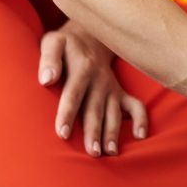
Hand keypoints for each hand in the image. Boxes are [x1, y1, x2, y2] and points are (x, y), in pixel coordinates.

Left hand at [38, 19, 148, 156]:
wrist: (92, 34)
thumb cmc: (66, 43)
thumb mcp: (53, 42)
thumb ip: (49, 59)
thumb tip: (46, 80)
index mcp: (82, 67)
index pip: (73, 93)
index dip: (68, 113)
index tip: (62, 133)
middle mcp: (99, 80)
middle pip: (95, 108)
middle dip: (94, 131)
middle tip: (92, 152)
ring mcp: (111, 87)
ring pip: (114, 112)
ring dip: (113, 132)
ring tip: (111, 152)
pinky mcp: (120, 92)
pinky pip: (135, 106)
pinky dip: (141, 119)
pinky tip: (140, 136)